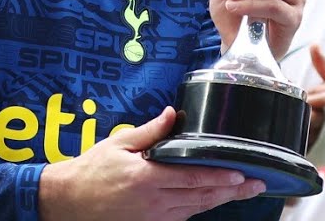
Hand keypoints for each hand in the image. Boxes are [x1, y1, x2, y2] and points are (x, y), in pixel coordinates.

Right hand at [38, 106, 265, 220]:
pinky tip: (211, 201)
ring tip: (241, 191)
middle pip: (201, 198)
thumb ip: (150, 130)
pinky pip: (180, 219)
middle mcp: (153, 202)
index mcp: (147, 178)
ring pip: (194, 210)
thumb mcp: (118, 143)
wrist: (66, 202)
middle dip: (232, 192)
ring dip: (219, 201)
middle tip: (257, 185)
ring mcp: (152, 219)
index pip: (193, 178)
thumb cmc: (90, 170)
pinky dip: (197, 209)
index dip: (220, 178)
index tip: (242, 174)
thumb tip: (174, 113)